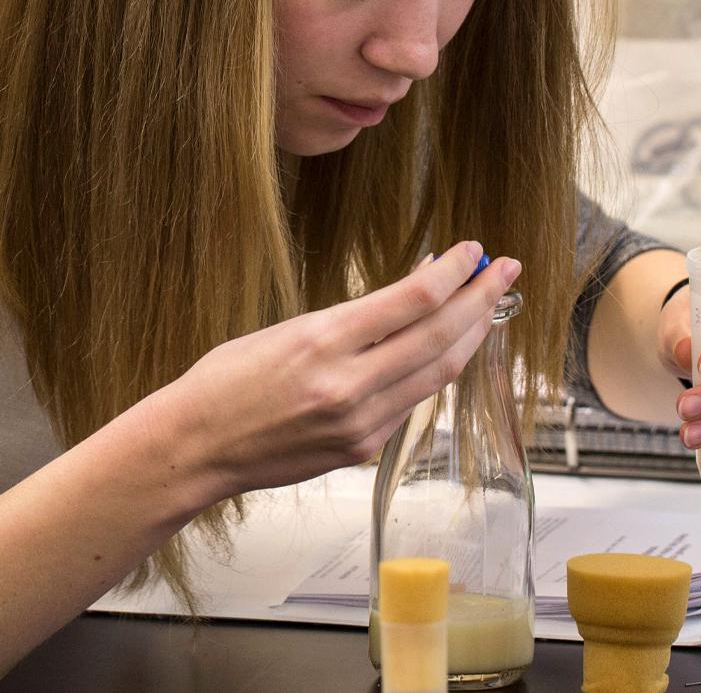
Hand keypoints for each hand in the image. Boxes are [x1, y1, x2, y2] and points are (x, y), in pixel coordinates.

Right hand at [141, 241, 520, 498]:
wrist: (195, 446)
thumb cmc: (225, 382)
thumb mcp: (285, 330)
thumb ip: (352, 319)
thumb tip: (411, 294)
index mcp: (323, 342)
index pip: (415, 300)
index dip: (455, 272)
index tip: (474, 251)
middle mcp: (348, 385)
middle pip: (441, 336)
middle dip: (482, 300)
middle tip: (506, 271)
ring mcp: (360, 423)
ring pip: (438, 374)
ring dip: (470, 337)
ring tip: (487, 308)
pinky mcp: (362, 450)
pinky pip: (411, 405)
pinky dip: (432, 372)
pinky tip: (440, 351)